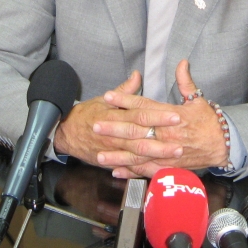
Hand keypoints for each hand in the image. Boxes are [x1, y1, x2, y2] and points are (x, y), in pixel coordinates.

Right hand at [53, 70, 181, 167]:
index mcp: (115, 115)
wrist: (66, 133)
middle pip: (142, 136)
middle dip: (162, 139)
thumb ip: (125, 90)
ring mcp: (113, 150)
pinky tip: (157, 171)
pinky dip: (142, 170)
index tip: (175, 116)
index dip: (158, 116)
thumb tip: (138, 75)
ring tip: (174, 156)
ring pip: (137, 154)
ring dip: (156, 156)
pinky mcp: (111, 161)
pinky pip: (129, 167)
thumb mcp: (104, 99)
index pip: (140, 115)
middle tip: (180, 140)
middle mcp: (115, 134)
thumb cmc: (87, 114)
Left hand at [93, 59, 228, 178]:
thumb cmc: (209, 122)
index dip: (125, 100)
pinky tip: (116, 171)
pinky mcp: (169, 166)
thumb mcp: (198, 99)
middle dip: (115, 128)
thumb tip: (182, 63)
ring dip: (118, 154)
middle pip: (137, 130)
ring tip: (100, 154)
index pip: (144, 106)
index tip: (109, 96)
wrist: (223, 146)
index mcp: (171, 115)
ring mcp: (166, 152)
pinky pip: (147, 170)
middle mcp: (166, 134)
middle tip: (96, 125)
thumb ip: (186, 82)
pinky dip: (131, 172)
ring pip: (138, 153)